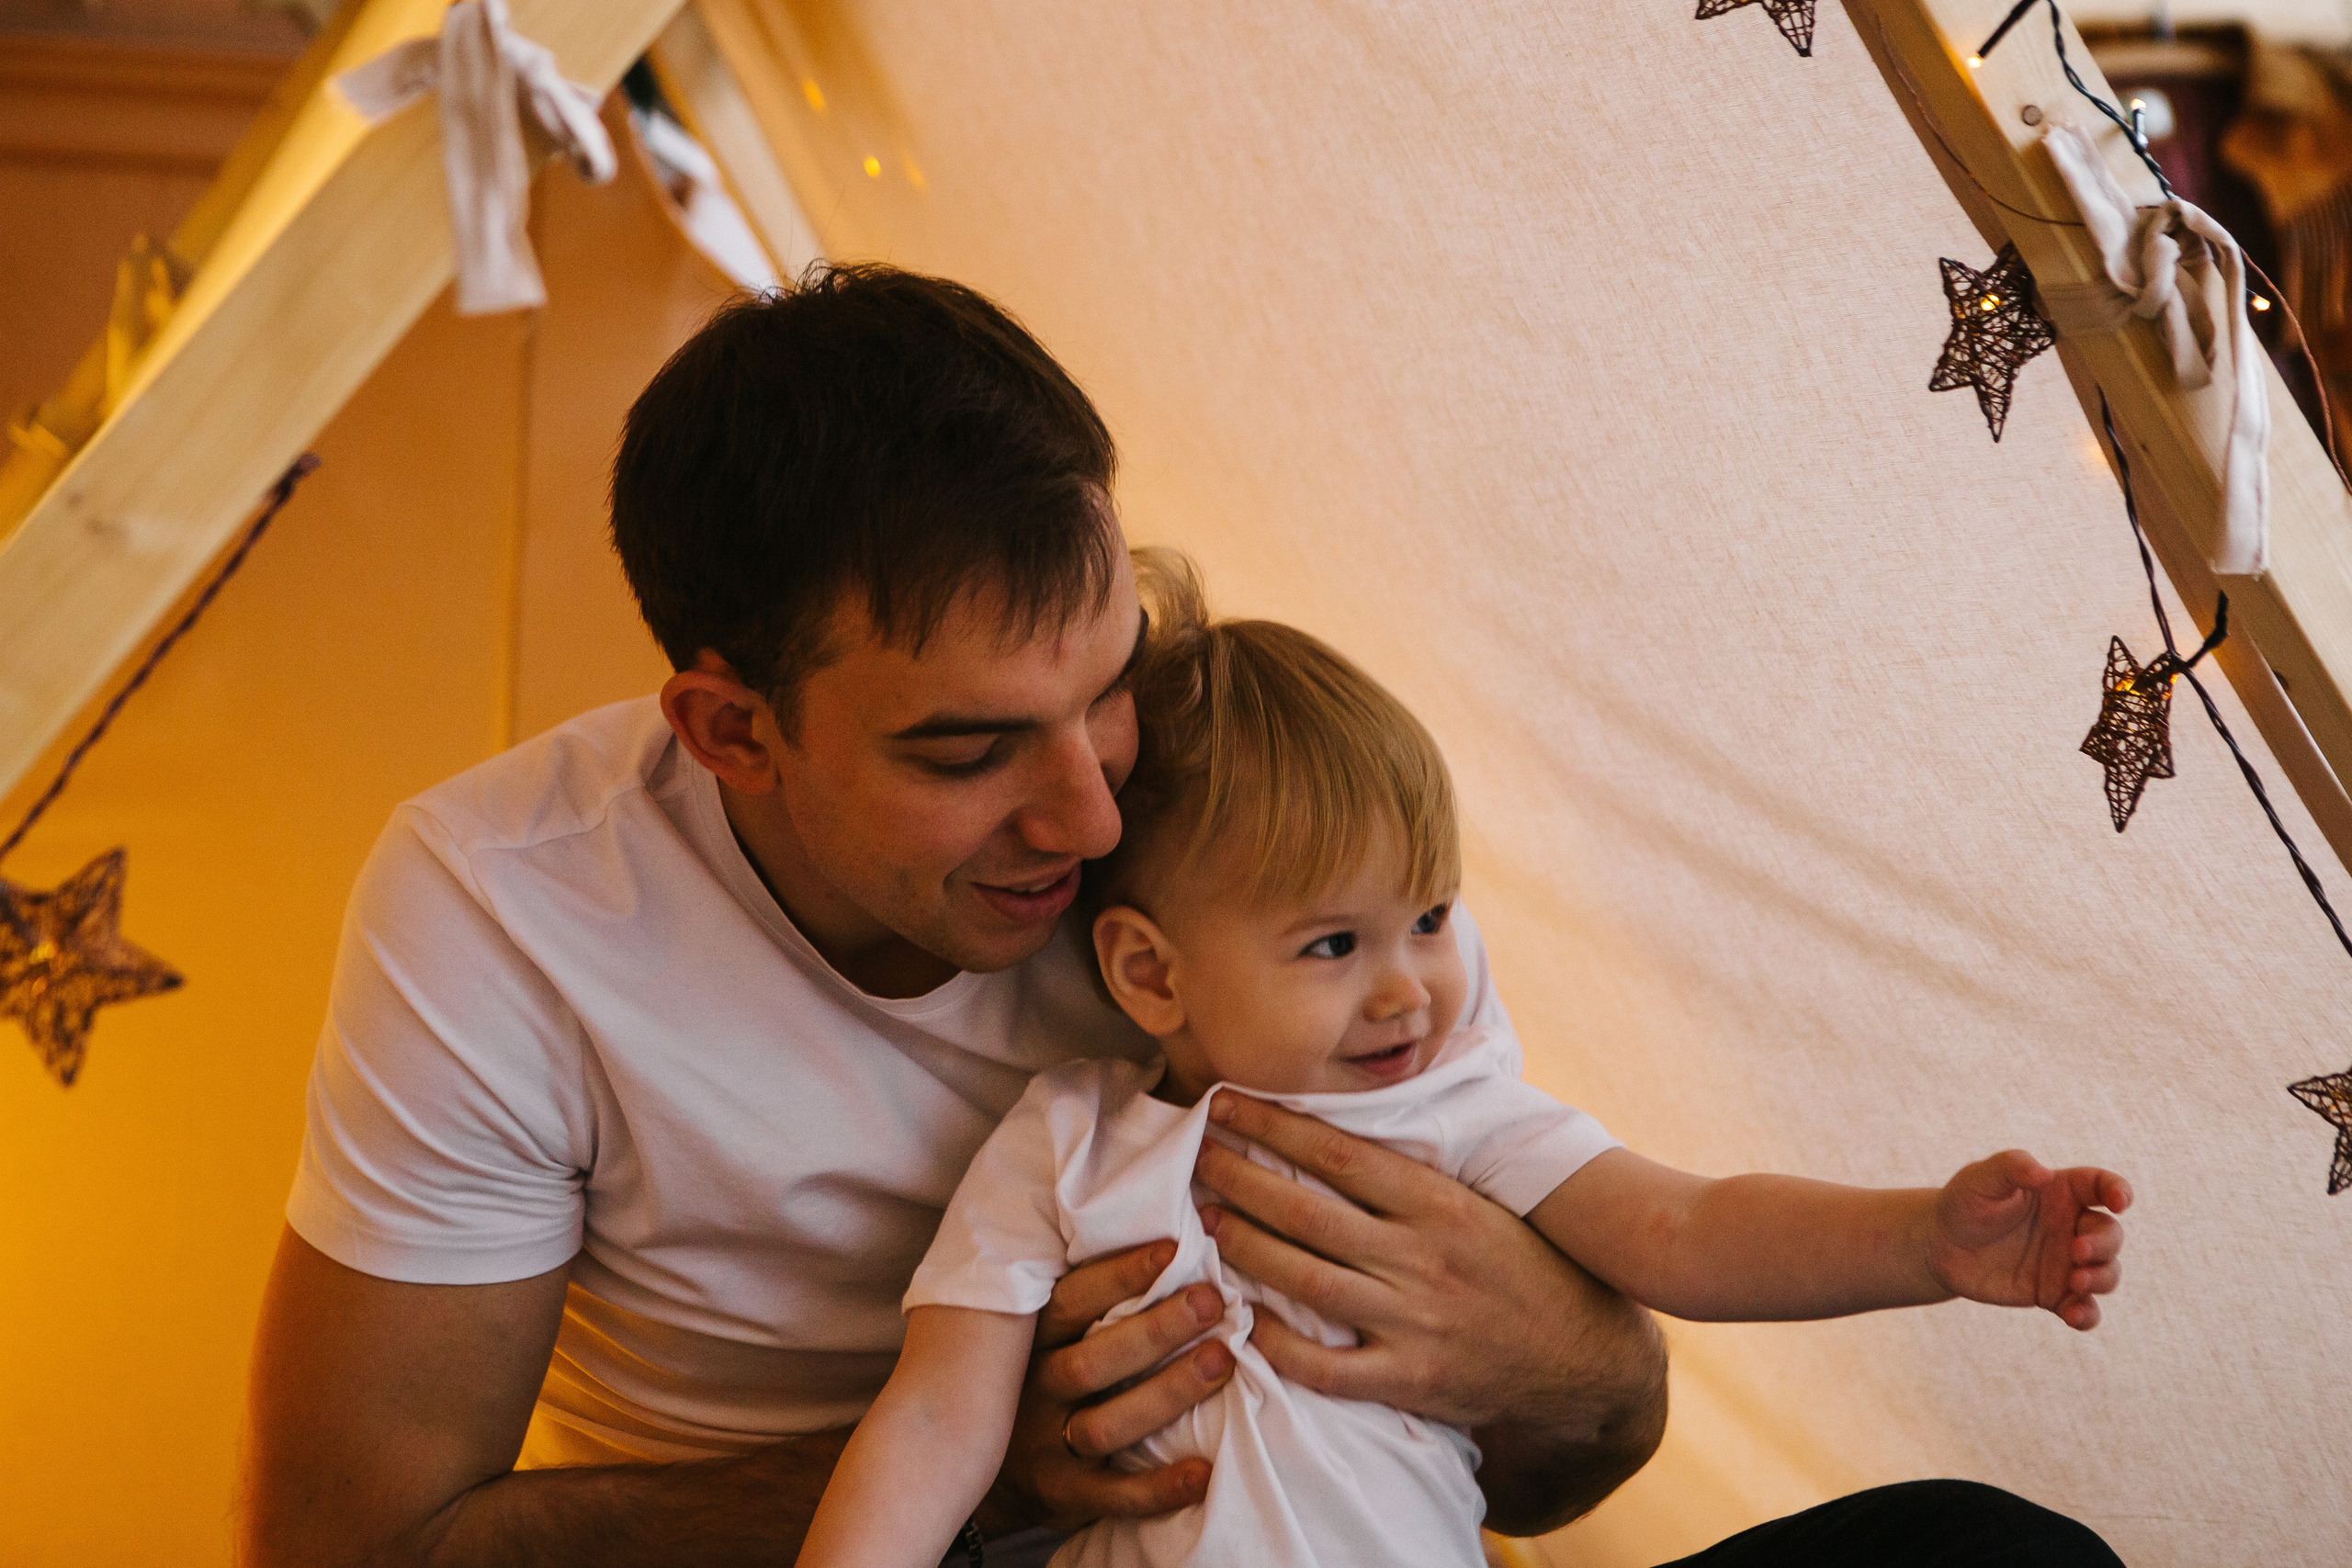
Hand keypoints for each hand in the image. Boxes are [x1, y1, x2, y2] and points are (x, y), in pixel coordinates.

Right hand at [984, 1241, 1231, 1533]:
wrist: (979, 1469)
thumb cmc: (1037, 1378)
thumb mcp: (1042, 1333)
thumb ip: (1084, 1297)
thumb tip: (1164, 1231)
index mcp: (1030, 1341)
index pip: (1070, 1302)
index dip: (1120, 1275)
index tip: (1174, 1248)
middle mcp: (1033, 1392)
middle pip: (1091, 1361)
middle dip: (1155, 1330)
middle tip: (1212, 1301)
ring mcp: (1046, 1449)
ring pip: (1106, 1425)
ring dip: (1166, 1394)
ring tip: (1221, 1363)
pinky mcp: (1064, 1498)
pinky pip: (1114, 1496)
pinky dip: (1158, 1487)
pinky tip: (1203, 1471)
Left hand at [1192, 1091, 1654, 1430]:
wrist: (1585, 1360)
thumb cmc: (1525, 1267)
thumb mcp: (1485, 1202)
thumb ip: (1421, 1167)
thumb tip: (1360, 1107)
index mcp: (1439, 1203)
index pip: (1339, 1153)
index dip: (1273, 1125)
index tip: (1226, 1103)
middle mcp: (1422, 1257)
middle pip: (1307, 1212)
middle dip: (1240, 1178)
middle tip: (1194, 1155)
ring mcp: (1415, 1322)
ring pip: (1304, 1280)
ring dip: (1246, 1247)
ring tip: (1207, 1221)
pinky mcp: (1411, 1381)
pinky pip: (1325, 1367)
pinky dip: (1277, 1344)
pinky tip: (1243, 1320)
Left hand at [1927, 1151, 2130, 1329]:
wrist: (1941, 1246)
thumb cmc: (1965, 1203)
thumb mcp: (1980, 1178)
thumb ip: (2011, 1167)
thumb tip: (2044, 1174)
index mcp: (2061, 1192)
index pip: (2101, 1185)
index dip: (2119, 1190)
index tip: (2120, 1202)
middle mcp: (2071, 1227)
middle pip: (2110, 1234)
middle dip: (2104, 1244)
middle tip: (2076, 1250)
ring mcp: (2066, 1263)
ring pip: (2107, 1272)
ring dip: (2101, 1278)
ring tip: (2076, 1281)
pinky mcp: (2054, 1293)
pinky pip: (2084, 1308)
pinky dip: (2087, 1315)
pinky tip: (2073, 1316)